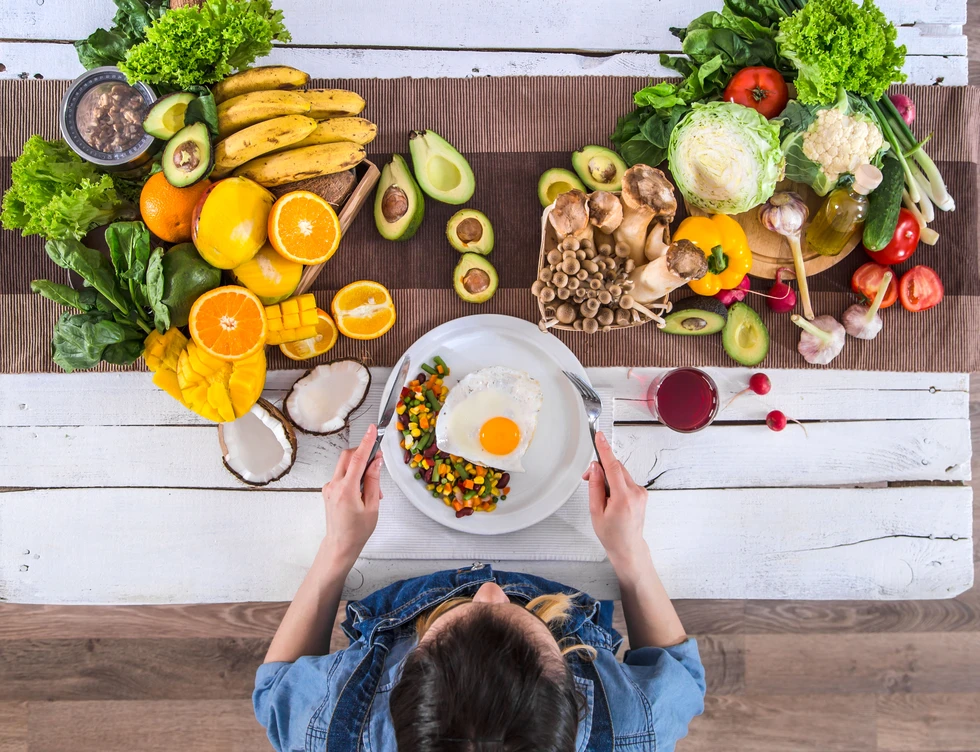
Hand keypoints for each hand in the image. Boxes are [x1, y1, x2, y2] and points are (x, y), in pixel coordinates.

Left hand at [321, 424, 382, 566]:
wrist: (340, 545)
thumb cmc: (357, 531)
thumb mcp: (372, 506)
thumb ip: (373, 481)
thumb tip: (376, 462)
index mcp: (346, 489)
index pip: (358, 459)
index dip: (367, 442)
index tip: (372, 430)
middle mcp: (334, 485)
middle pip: (348, 457)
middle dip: (362, 453)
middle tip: (377, 460)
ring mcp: (329, 487)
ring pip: (345, 466)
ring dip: (360, 469)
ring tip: (372, 488)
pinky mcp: (328, 490)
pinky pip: (342, 476)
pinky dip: (354, 478)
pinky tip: (362, 492)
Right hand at [584, 431, 648, 566]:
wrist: (628, 547)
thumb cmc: (612, 534)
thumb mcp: (595, 511)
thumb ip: (595, 486)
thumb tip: (595, 468)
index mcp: (623, 498)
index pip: (613, 467)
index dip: (605, 450)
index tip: (600, 437)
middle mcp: (635, 493)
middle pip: (616, 468)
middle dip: (601, 469)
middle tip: (587, 478)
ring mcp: (641, 493)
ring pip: (621, 473)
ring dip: (608, 476)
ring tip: (601, 494)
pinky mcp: (642, 493)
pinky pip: (626, 480)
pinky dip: (616, 482)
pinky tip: (611, 497)